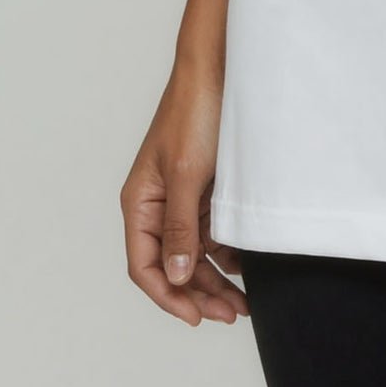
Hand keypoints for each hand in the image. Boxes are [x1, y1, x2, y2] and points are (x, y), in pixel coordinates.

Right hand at [121, 62, 249, 325]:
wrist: (220, 70)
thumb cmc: (195, 114)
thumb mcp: (186, 175)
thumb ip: (180, 229)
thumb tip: (176, 277)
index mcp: (139, 203)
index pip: (145, 267)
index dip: (168, 296)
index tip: (197, 317)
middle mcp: (157, 205)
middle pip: (172, 266)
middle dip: (199, 294)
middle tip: (232, 314)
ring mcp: (182, 198)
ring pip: (195, 254)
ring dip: (216, 278)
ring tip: (244, 301)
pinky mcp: (205, 189)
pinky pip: (212, 232)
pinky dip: (226, 252)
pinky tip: (246, 264)